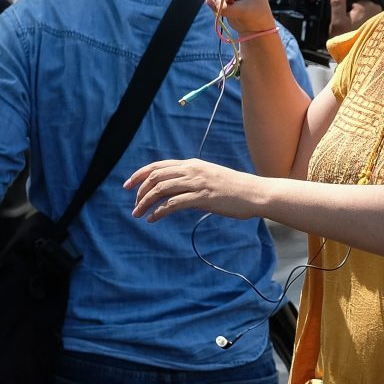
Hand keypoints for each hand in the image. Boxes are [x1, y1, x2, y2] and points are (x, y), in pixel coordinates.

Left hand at [126, 157, 267, 222]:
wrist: (255, 193)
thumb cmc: (234, 189)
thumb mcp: (210, 178)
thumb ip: (192, 180)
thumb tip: (176, 192)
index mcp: (192, 164)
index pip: (158, 166)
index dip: (139, 174)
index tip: (128, 185)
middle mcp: (192, 170)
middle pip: (156, 176)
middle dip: (140, 191)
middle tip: (134, 205)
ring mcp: (197, 183)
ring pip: (161, 189)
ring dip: (146, 202)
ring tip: (139, 214)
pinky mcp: (203, 197)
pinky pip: (173, 203)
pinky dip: (159, 211)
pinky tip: (153, 219)